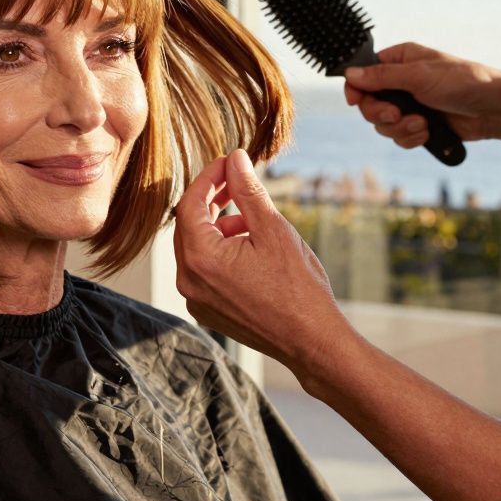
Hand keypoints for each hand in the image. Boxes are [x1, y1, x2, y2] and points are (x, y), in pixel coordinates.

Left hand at [172, 149, 356, 376]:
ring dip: (218, 227)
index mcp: (200, 258)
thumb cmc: (298, 287)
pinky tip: (249, 247)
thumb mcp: (273, 229)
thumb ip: (247, 191)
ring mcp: (195, 299)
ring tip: (251, 220)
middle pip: (188, 226)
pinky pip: (203, 270)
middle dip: (210, 200)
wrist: (312, 342)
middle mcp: (188, 280)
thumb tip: (234, 159)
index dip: (207, 178)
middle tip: (236, 182)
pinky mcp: (206, 310)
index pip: (189, 204)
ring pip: (196, 248)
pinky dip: (219, 252)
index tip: (228, 163)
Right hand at [343, 42, 500, 147]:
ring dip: (400, 128)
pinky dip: (410, 137)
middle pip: (369, 103)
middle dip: (382, 114)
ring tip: (421, 124)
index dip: (356, 89)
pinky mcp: (418, 124)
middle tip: (397, 114)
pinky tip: (427, 131)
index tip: (356, 101)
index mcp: (400, 61)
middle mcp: (401, 82)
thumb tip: (350, 74)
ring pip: (383, 124)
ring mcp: (409, 104)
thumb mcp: (418, 76)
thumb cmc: (463, 82)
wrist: (494, 109)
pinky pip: (398, 136)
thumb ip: (381, 76)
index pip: (363, 74)